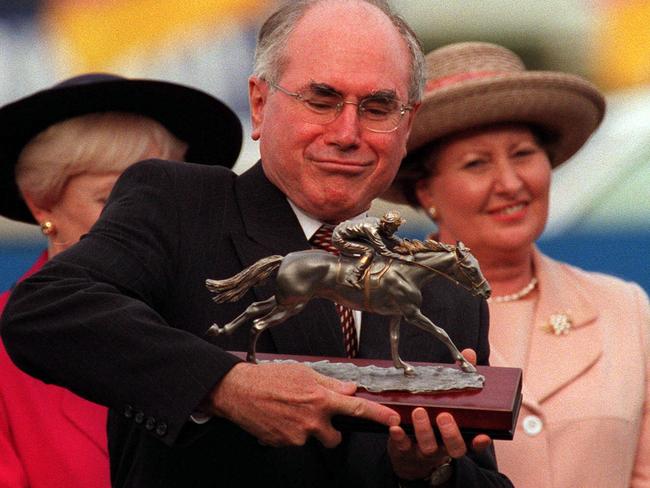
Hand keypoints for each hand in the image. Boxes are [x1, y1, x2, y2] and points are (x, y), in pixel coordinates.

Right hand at [209, 362, 399, 446]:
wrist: (238, 391)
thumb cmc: (269, 378)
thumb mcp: (303, 372)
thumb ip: (330, 383)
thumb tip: (350, 388)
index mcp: (320, 398)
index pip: (357, 408)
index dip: (378, 415)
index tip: (394, 420)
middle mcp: (312, 419)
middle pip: (335, 438)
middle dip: (329, 431)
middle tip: (314, 416)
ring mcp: (298, 435)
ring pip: (312, 439)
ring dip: (306, 430)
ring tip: (289, 413)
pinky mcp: (284, 444)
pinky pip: (294, 442)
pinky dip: (289, 433)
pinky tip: (278, 418)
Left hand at [387, 349, 491, 479]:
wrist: (408, 453)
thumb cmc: (432, 421)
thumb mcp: (447, 400)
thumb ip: (459, 378)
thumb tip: (469, 354)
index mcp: (457, 435)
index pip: (473, 441)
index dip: (479, 442)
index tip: (482, 435)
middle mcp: (444, 446)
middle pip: (454, 447)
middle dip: (450, 433)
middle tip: (444, 416)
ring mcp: (424, 450)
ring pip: (428, 447)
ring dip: (424, 430)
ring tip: (418, 411)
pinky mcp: (404, 450)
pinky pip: (402, 446)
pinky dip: (399, 437)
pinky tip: (395, 426)